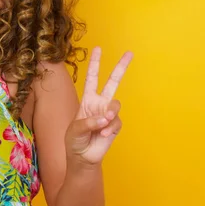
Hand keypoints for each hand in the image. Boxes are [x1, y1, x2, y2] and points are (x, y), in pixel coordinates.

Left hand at [65, 47, 132, 164]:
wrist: (83, 157)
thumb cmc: (75, 141)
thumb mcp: (75, 130)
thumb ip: (88, 122)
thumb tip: (105, 118)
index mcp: (88, 99)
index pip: (92, 78)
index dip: (95, 63)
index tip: (98, 48)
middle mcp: (100, 103)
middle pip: (112, 81)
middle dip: (121, 67)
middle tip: (129, 53)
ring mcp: (109, 114)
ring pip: (116, 104)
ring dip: (109, 114)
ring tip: (103, 124)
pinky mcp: (115, 126)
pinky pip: (117, 122)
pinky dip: (110, 128)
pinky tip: (104, 135)